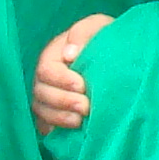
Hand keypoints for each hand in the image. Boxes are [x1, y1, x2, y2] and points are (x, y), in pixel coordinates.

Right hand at [33, 14, 110, 129]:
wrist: (117, 58)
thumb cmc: (105, 39)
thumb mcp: (99, 27)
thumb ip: (84, 33)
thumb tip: (69, 54)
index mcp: (53, 54)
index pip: (46, 69)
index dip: (61, 80)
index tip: (82, 86)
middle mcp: (45, 77)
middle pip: (41, 92)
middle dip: (63, 101)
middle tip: (86, 107)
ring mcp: (47, 96)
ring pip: (40, 110)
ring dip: (59, 117)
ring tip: (80, 121)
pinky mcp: (53, 113)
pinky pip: (44, 125)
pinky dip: (54, 129)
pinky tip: (71, 132)